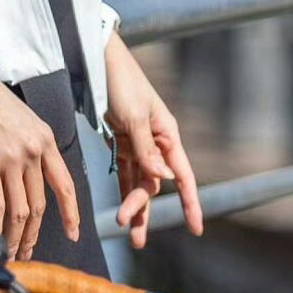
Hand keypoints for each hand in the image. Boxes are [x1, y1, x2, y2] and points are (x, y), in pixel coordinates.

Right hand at [0, 81, 79, 259]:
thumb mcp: (31, 126)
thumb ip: (39, 154)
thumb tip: (38, 186)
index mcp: (47, 144)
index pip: (65, 185)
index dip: (70, 213)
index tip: (73, 232)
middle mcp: (33, 153)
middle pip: (39, 204)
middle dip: (33, 234)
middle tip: (28, 251)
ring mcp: (11, 159)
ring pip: (18, 210)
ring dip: (15, 236)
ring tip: (12, 251)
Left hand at [104, 32, 203, 250]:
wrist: (97, 62)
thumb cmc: (121, 83)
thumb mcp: (134, 117)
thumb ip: (145, 150)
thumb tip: (162, 179)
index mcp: (168, 135)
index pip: (183, 176)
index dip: (189, 203)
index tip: (195, 228)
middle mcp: (157, 143)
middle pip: (155, 183)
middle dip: (142, 206)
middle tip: (124, 223)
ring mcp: (139, 145)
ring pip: (140, 183)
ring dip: (134, 206)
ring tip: (126, 231)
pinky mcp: (121, 144)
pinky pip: (125, 174)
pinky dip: (123, 191)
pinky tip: (121, 212)